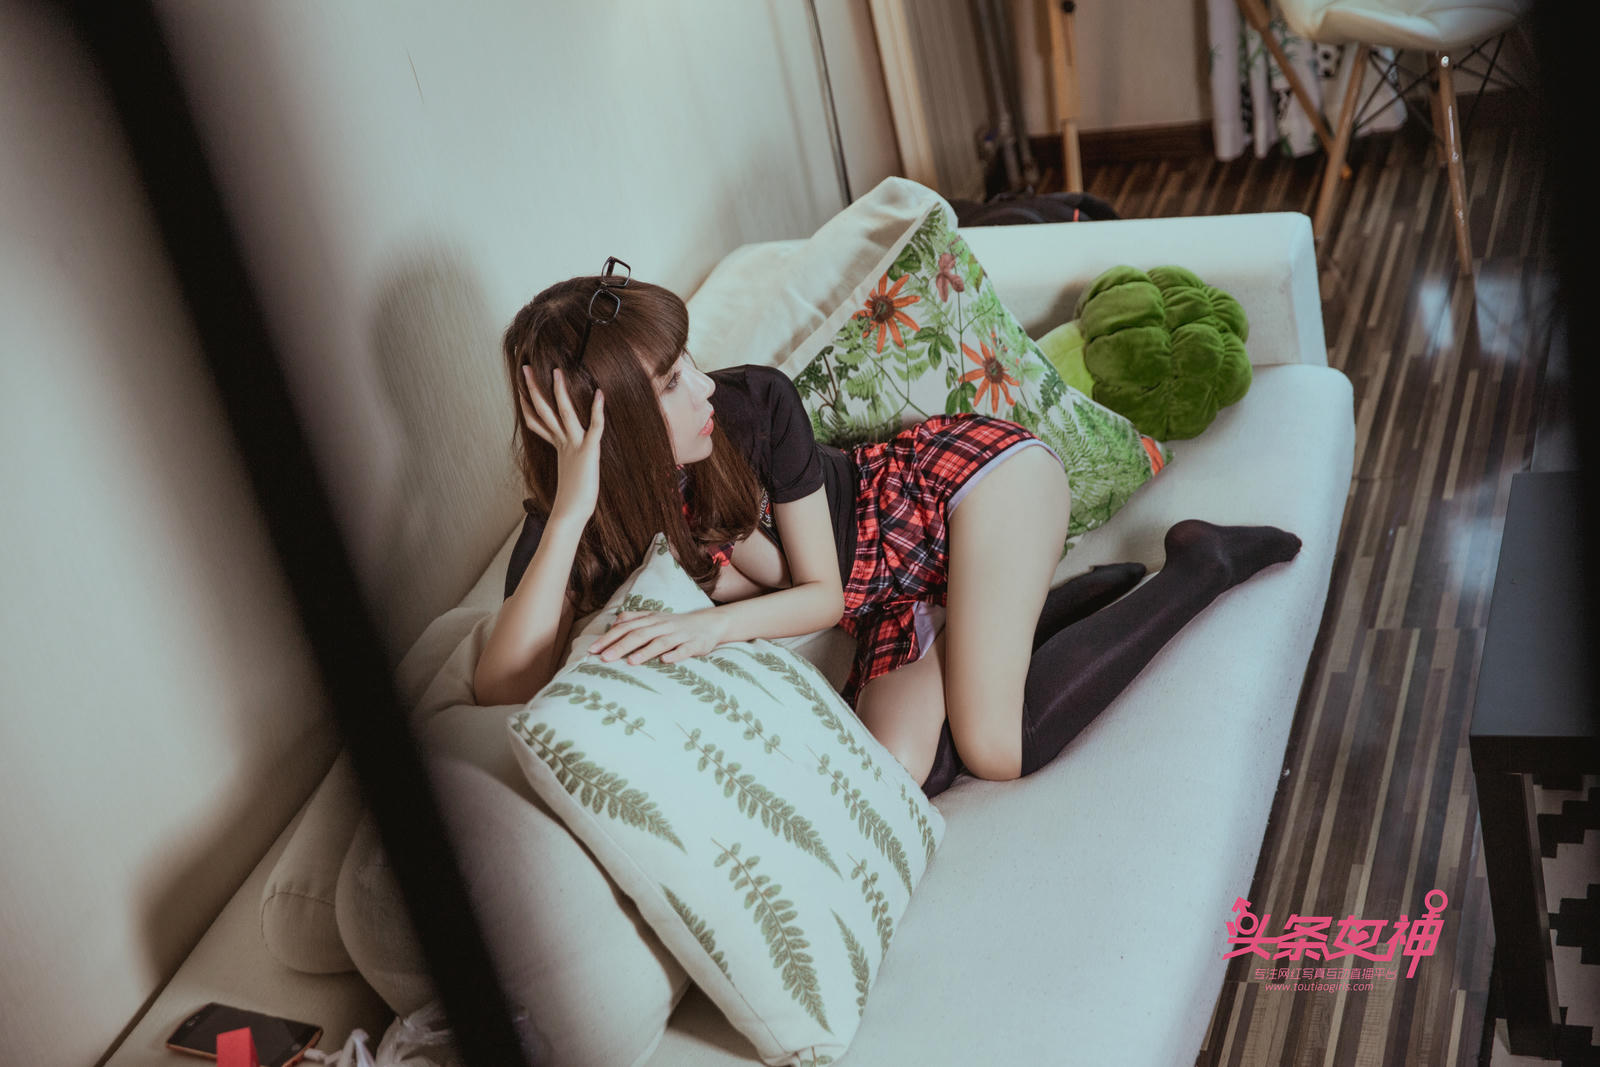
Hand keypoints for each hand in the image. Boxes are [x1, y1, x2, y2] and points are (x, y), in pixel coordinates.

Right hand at [519, 364, 603, 520]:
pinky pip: (594, 427)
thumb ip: (569, 460)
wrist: (572, 514)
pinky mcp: (588, 451)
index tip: (522, 389)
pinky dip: (597, 410)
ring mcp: (574, 445)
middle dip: (534, 389)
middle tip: (525, 368)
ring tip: (557, 371)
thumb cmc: (573, 498)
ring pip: (564, 413)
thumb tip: (569, 458)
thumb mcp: (570, 471)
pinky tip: (600, 394)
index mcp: (558, 446)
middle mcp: (562, 442)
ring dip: (559, 391)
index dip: (529, 404)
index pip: (538, 421)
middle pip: (544, 411)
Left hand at [587, 608, 729, 665]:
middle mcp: (663, 626)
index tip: (593, 650)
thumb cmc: (676, 625)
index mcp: (651, 620)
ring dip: (646, 652)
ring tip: (631, 662)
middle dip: (621, 646)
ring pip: (660, 642)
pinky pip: (685, 650)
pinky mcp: (694, 644)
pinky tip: (665, 661)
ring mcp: (679, 635)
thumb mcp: (655, 618)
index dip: (609, 638)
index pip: (626, 628)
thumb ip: (635, 618)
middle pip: (640, 635)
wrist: (709, 623)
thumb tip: (615, 621)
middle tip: (605, 658)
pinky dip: (675, 655)